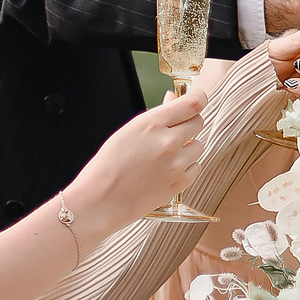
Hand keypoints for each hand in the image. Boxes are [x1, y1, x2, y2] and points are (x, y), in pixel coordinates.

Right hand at [70, 90, 207, 228]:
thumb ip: (157, 115)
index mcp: (152, 124)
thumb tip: (174, 99)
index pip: (192, 103)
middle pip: (198, 122)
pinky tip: (168, 169)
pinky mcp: (180, 183)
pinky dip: (187, 167)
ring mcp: (176, 164)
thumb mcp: (129, 131)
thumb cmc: (109, 165)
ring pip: (198, 146)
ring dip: (188, 147)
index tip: (197, 101)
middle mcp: (168, 142)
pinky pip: (196, 167)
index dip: (198, 99)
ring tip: (166, 155)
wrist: (101, 199)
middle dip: (189, 123)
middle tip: (174, 131)